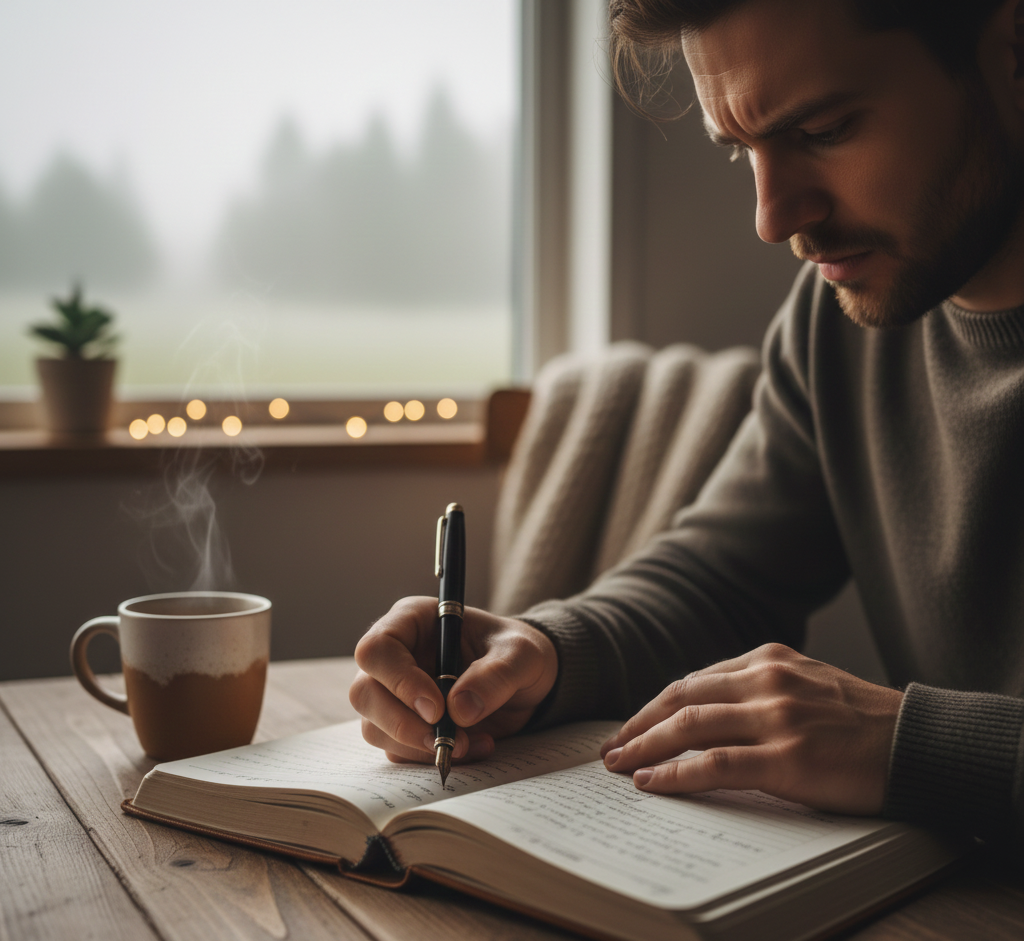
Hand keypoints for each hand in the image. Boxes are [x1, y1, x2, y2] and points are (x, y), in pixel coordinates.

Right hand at [349, 596, 557, 763]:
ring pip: (375, 727)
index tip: (436, 708)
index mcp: (413, 621)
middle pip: (365, 693)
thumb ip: (496, 674)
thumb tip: (459, 710)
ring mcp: (394, 693)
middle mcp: (395, 656)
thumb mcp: (521, 654)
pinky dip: (431, 757)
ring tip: (472, 744)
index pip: (377, 649)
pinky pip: (398, 750)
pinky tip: (474, 748)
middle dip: (402, 724)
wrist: (527, 683)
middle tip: (446, 740)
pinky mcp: (404, 725)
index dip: (398, 680)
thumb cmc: (518, 652)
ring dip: (418, 746)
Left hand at [600, 643, 902, 814]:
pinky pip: (714, 763)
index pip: (694, 680)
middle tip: (612, 748)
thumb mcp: (805, 684)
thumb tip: (705, 713)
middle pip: (681, 697)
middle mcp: (766, 679)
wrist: (919, 744)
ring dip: (645, 746)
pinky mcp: (787, 756)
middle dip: (639, 724)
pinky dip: (676, 772)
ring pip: (689, 725)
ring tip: (619, 765)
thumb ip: (759, 689)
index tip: (633, 726)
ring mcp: (776, 716)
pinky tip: (652, 782)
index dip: (655, 706)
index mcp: (768, 658)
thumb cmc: (862, 721)